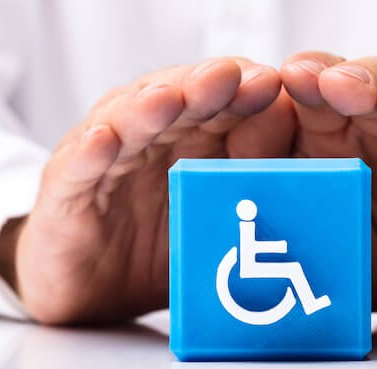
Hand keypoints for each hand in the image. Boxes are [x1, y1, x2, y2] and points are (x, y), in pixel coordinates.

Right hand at [4, 57, 294, 323]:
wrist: (88, 284)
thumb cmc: (158, 247)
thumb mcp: (214, 223)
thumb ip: (250, 192)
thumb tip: (308, 170)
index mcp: (195, 144)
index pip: (224, 105)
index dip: (247, 94)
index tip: (274, 85)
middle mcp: (153, 143)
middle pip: (180, 104)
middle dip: (205, 89)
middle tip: (230, 77)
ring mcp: (109, 164)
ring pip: (128, 124)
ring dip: (149, 109)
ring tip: (170, 99)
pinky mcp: (68, 193)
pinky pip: (78, 169)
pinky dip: (90, 154)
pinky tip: (102, 141)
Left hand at [280, 52, 376, 318]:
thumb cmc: (368, 251)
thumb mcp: (316, 233)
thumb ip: (279, 207)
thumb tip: (218, 190)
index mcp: (339, 142)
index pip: (321, 96)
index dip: (308, 82)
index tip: (290, 76)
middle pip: (373, 89)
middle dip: (353, 82)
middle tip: (334, 84)